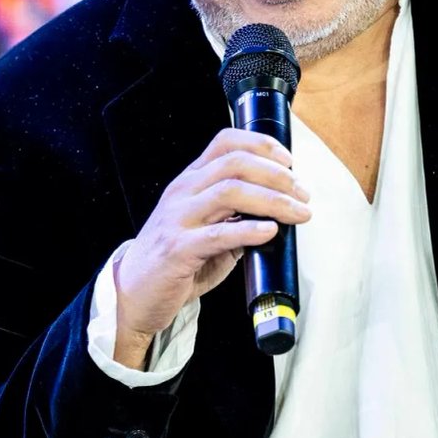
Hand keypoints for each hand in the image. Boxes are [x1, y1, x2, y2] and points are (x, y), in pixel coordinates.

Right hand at [111, 129, 310, 368]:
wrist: (133, 295)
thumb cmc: (175, 260)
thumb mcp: (207, 228)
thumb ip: (237, 216)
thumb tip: (279, 212)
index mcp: (190, 181)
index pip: (225, 142)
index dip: (261, 144)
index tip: (290, 161)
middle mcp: (183, 192)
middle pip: (235, 164)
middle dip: (276, 175)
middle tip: (303, 193)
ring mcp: (178, 219)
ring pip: (230, 192)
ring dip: (272, 199)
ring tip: (298, 212)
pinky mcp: (177, 249)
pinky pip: (218, 234)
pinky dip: (249, 230)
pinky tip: (270, 231)